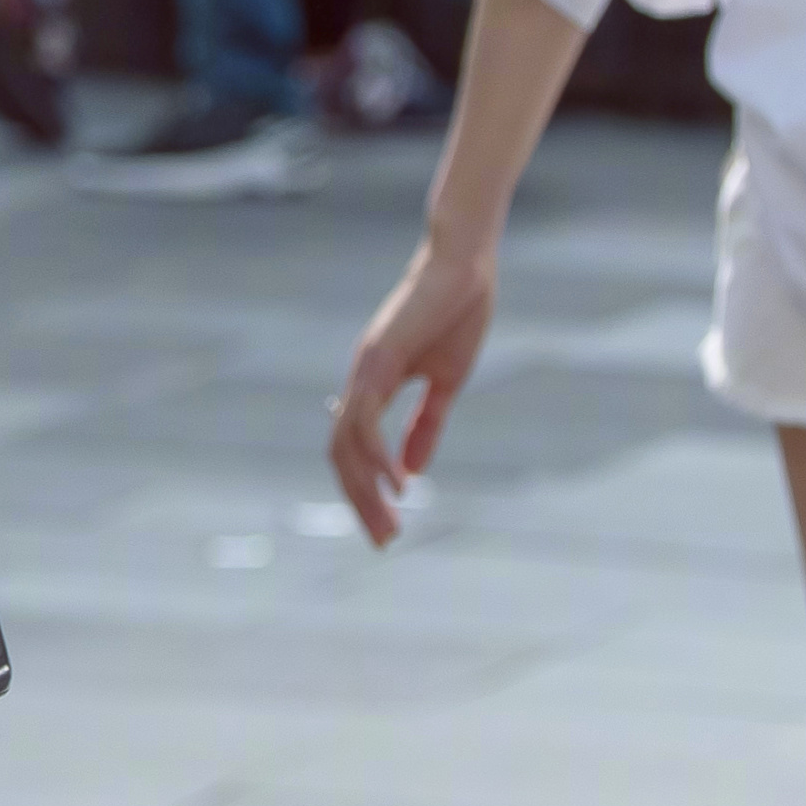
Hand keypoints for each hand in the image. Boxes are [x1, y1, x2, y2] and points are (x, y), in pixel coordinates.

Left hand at [329, 226, 496, 544]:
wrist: (463, 263)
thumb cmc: (455, 313)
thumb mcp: (444, 384)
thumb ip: (425, 426)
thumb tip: (412, 473)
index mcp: (373, 387)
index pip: (354, 451)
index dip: (365, 490)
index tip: (389, 525)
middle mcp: (359, 381)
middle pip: (341, 456)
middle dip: (360, 502)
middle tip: (384, 542)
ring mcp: (364, 369)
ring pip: (346, 444)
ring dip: (365, 490)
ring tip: (390, 524)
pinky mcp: (378, 359)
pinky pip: (365, 419)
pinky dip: (377, 457)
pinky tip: (396, 484)